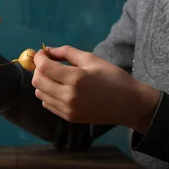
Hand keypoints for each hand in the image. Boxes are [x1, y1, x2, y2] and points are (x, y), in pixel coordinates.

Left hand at [32, 45, 159, 132]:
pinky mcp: (69, 117)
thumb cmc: (113, 77)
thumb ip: (67, 52)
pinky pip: (48, 104)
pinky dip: (48, 94)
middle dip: (39, 69)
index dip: (39, 57)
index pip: (44, 67)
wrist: (130, 104)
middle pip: (37, 81)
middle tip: (49, 63)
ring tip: (55, 76)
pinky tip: (60, 88)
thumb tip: (48, 51)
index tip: (43, 53)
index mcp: (75, 78)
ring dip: (43, 82)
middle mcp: (68, 96)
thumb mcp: (91, 59)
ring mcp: (68, 109)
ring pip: (40, 93)